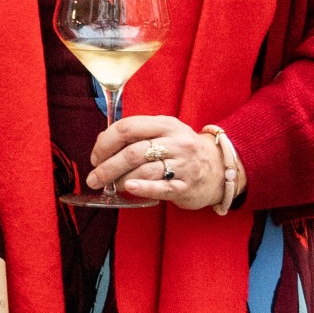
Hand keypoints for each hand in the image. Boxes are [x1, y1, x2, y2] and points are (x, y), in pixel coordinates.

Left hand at [86, 114, 241, 209]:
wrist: (220, 168)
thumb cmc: (181, 150)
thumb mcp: (164, 132)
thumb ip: (137, 134)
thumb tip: (102, 144)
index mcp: (165, 124)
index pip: (128, 128)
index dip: (105, 142)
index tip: (95, 156)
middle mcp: (175, 142)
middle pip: (133, 152)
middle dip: (107, 166)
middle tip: (94, 178)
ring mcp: (183, 164)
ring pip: (144, 170)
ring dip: (121, 179)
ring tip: (111, 185)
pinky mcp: (187, 186)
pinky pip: (162, 187)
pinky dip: (143, 187)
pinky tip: (129, 188)